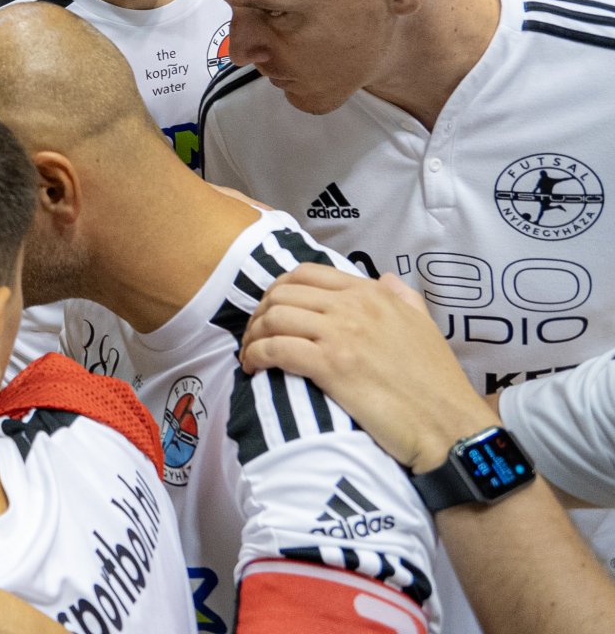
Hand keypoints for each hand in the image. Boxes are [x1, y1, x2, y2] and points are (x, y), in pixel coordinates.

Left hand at [241, 264, 496, 473]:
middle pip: (282, 293)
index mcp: (373, 294)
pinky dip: (256, 356)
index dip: (278, 291)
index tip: (271, 313)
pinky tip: (254, 368)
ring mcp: (342, 334)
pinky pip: (275, 349)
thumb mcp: (426, 327)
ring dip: (253, 336)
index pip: (306, 274)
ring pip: (274, 318)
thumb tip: (386, 278)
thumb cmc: (437, 384)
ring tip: (251, 355)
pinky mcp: (332, 366)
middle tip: (256, 337)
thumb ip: (404, 297)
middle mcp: (354, 307)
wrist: (449, 426)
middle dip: (259, 313)